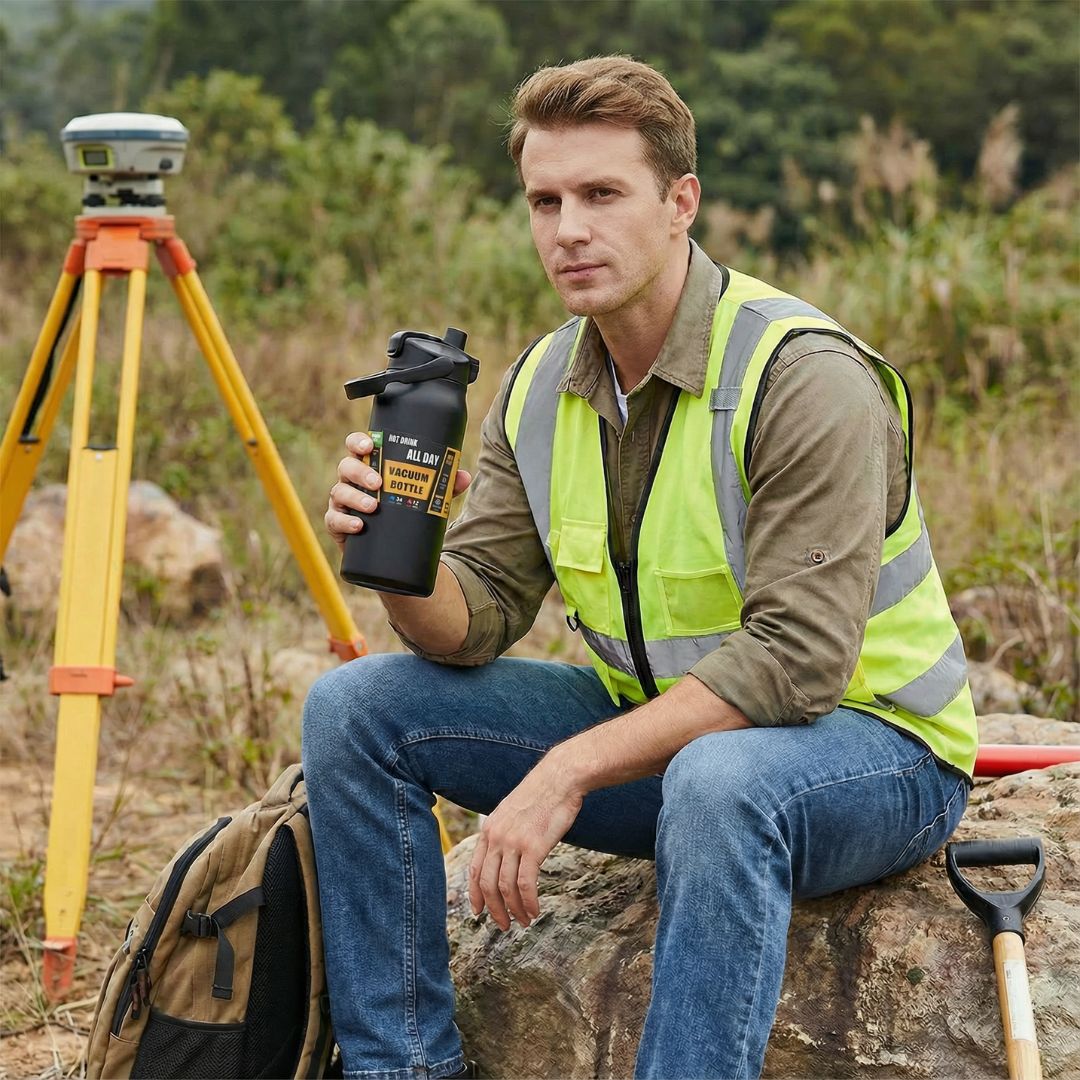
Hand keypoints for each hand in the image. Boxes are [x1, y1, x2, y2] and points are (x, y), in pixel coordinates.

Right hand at [326, 431, 471, 551]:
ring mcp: (342, 502)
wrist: (392, 547)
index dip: (358, 441)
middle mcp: (351, 480)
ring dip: (355, 497)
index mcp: (368, 466)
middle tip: (379, 483)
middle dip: (360, 472)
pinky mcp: (338, 524)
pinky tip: (358, 525)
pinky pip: (334, 520)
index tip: (371, 444)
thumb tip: (464, 476)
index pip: (357, 446)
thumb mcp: (424, 497)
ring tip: (374, 507)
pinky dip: (344, 522)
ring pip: (339, 492)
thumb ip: (444, 485)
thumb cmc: (404, 510)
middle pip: (346, 466)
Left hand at [468, 753, 584, 930]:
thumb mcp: (512, 812)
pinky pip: (526, 884)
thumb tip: (504, 854)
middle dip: (494, 910)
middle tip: (503, 925)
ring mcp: (514, 842)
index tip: (479, 912)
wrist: (560, 778)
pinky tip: (535, 910)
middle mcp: (497, 837)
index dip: (475, 895)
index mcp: (489, 830)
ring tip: (524, 921)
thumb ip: (504, 832)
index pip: (474, 870)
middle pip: (487, 884)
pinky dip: (529, 902)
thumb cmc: (541, 794)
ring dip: (514, 910)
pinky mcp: (534, 847)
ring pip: (506, 888)